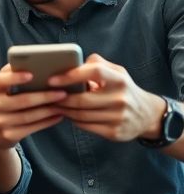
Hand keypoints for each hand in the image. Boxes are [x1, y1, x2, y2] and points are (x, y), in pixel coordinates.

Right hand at [0, 64, 66, 150]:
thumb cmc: (6, 102)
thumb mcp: (3, 89)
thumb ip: (14, 75)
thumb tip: (36, 61)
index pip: (1, 80)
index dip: (15, 77)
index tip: (32, 74)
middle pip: (22, 100)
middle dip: (44, 96)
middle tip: (63, 92)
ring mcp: (0, 121)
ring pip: (29, 115)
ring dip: (49, 110)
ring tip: (64, 104)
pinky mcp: (9, 134)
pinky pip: (32, 127)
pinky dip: (47, 121)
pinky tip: (59, 116)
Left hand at [48, 53, 166, 141]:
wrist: (147, 115)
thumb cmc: (123, 89)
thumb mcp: (117, 72)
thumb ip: (97, 64)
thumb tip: (74, 61)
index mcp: (120, 80)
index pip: (94, 72)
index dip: (71, 75)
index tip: (52, 79)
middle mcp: (121, 99)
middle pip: (82, 100)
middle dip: (61, 99)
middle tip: (47, 96)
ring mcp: (118, 117)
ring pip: (81, 115)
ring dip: (64, 110)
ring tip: (53, 105)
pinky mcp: (114, 132)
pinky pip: (86, 126)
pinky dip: (73, 120)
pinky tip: (67, 115)